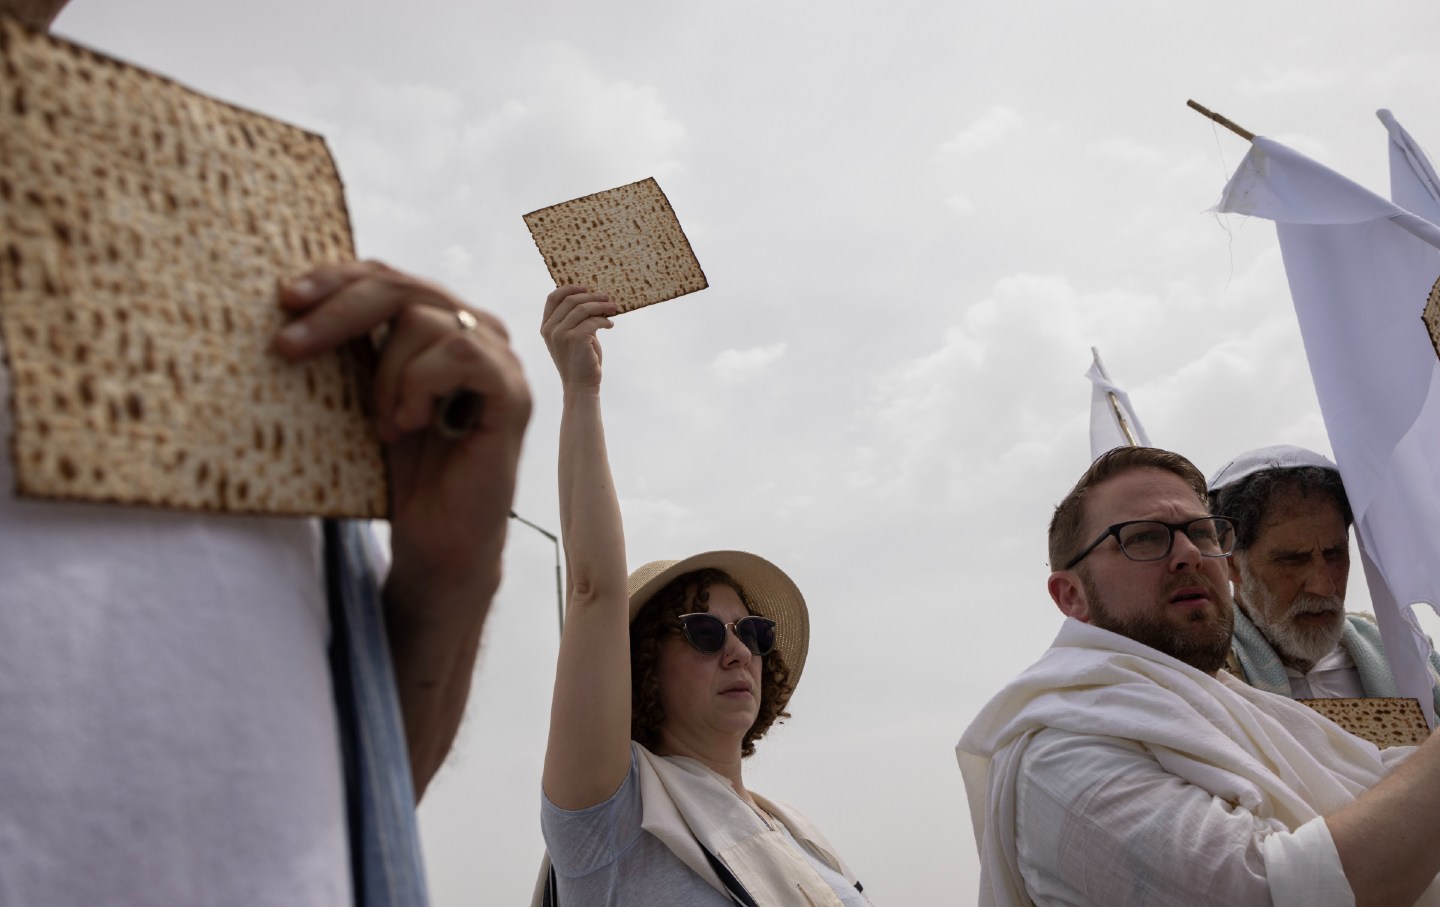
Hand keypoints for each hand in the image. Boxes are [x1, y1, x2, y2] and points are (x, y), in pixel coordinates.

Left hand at [273, 260, 530, 583]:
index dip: (337, 278)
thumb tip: (293, 297)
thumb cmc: (401, 473)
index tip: (284, 298)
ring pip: (425, 320)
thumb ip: (356, 346)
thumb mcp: (365, 395)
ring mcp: (500, 359)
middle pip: (403, 287)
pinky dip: (420, 386)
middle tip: (287, 347)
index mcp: (443, 324)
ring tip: (384, 427)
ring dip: (386, 374)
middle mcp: (477, 331)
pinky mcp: (512, 393)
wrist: (437, 540)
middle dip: (338, 312)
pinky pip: (459, 354)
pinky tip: (409, 425)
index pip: (389, 277)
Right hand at [541, 285, 617, 390]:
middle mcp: (550, 329)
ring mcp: (561, 334)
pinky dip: (605, 320)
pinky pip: (593, 321)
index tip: (585, 287)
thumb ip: (575, 320)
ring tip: (614, 308)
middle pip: (571, 300)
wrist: (581, 386)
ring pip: (583, 308)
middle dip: (591, 296)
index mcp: (546, 327)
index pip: (553, 298)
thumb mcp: (572, 337)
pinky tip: (610, 325)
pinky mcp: (575, 339)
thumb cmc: (580, 361)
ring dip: (601, 306)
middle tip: (607, 298)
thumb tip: (592, 298)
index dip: (569, 288)